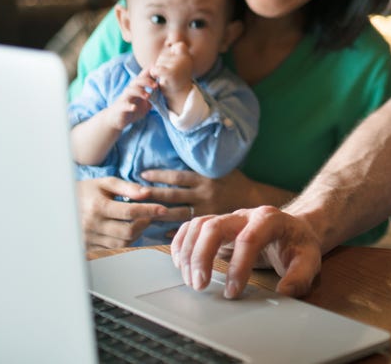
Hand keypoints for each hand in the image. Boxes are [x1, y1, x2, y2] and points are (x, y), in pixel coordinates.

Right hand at [76, 176, 170, 249]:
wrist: (61, 204)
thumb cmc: (88, 191)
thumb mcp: (106, 183)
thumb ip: (127, 187)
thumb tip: (147, 192)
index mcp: (98, 207)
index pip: (130, 212)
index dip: (149, 210)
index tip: (163, 209)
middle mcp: (93, 225)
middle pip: (128, 231)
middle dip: (145, 224)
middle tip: (151, 215)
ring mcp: (90, 239)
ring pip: (122, 242)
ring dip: (136, 233)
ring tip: (140, 222)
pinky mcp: (89, 248)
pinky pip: (113, 249)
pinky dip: (125, 241)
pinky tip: (127, 230)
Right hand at [105, 70, 154, 130]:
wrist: (117, 120)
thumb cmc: (133, 109)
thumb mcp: (146, 103)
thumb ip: (154, 97)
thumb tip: (167, 92)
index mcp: (137, 88)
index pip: (143, 77)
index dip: (150, 72)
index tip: (160, 72)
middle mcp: (130, 91)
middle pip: (136, 81)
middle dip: (147, 81)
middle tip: (156, 86)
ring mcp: (124, 98)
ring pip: (130, 90)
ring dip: (139, 91)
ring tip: (148, 96)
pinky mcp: (120, 107)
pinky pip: (123, 104)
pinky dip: (129, 105)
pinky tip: (134, 108)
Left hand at [141, 168, 283, 220]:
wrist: (258, 199)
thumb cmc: (236, 182)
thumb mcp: (221, 168)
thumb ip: (202, 166)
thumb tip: (182, 156)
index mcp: (205, 178)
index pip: (177, 176)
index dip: (159, 175)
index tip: (142, 174)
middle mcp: (204, 194)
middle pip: (172, 195)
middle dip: (151, 195)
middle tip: (132, 195)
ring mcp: (206, 210)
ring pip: (177, 213)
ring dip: (157, 214)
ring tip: (139, 214)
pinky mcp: (210, 222)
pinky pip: (188, 228)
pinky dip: (173, 232)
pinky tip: (159, 234)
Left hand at [151, 42, 193, 106]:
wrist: (180, 96)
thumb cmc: (177, 79)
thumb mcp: (180, 63)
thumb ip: (177, 53)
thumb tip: (171, 43)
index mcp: (187, 57)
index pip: (178, 46)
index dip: (173, 53)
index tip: (176, 65)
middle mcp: (185, 60)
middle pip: (164, 55)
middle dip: (163, 64)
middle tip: (170, 74)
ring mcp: (178, 66)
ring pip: (159, 62)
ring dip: (158, 70)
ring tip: (166, 78)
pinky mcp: (170, 74)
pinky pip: (155, 69)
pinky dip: (154, 74)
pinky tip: (159, 78)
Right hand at [171, 207, 322, 299]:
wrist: (294, 230)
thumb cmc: (298, 246)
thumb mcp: (309, 261)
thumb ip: (300, 277)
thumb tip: (284, 293)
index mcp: (270, 220)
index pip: (248, 239)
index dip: (238, 267)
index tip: (233, 292)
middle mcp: (245, 215)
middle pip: (215, 226)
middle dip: (202, 256)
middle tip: (200, 285)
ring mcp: (230, 218)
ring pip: (199, 225)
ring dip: (189, 252)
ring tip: (191, 280)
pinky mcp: (218, 226)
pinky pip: (193, 227)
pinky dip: (182, 243)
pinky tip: (181, 263)